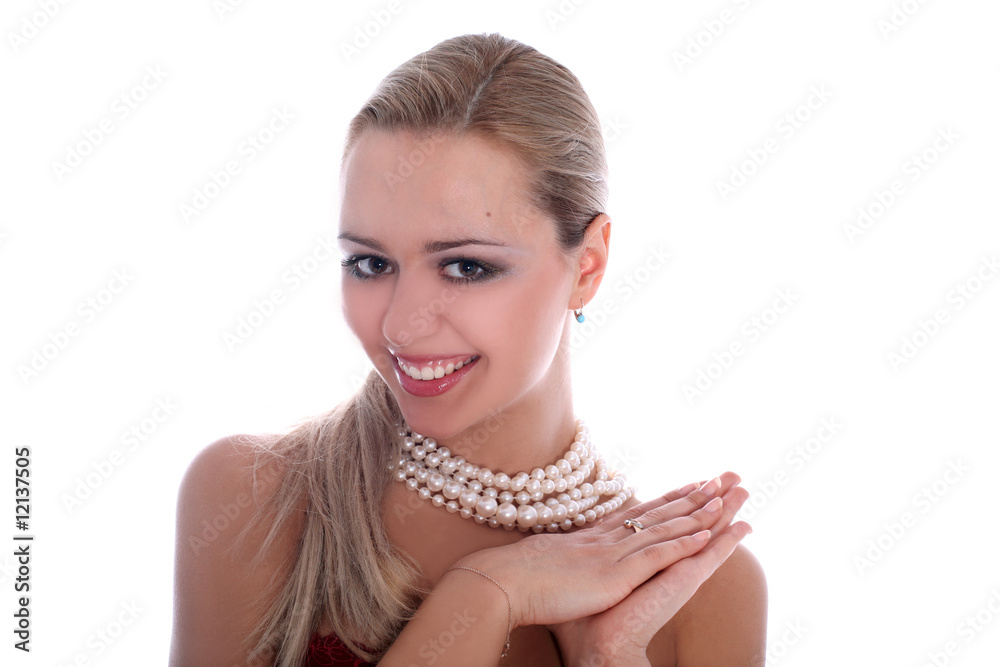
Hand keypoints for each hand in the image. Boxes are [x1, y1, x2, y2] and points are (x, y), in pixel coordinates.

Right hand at [454, 472, 746, 632]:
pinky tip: (705, 535)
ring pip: (663, 529)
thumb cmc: (516, 578)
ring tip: (724, 497)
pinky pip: (656, 555)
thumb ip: (563, 556)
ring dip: (696, 513)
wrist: (501, 583)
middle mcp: (607, 539)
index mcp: (592, 538)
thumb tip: (564, 556)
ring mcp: (612, 555)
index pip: (639, 513)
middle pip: (657, 512)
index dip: (668, 499)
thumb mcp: (546, 561)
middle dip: (691, 496)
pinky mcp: (614, 575)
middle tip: (720, 479)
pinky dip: (681, 543)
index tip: (691, 485)